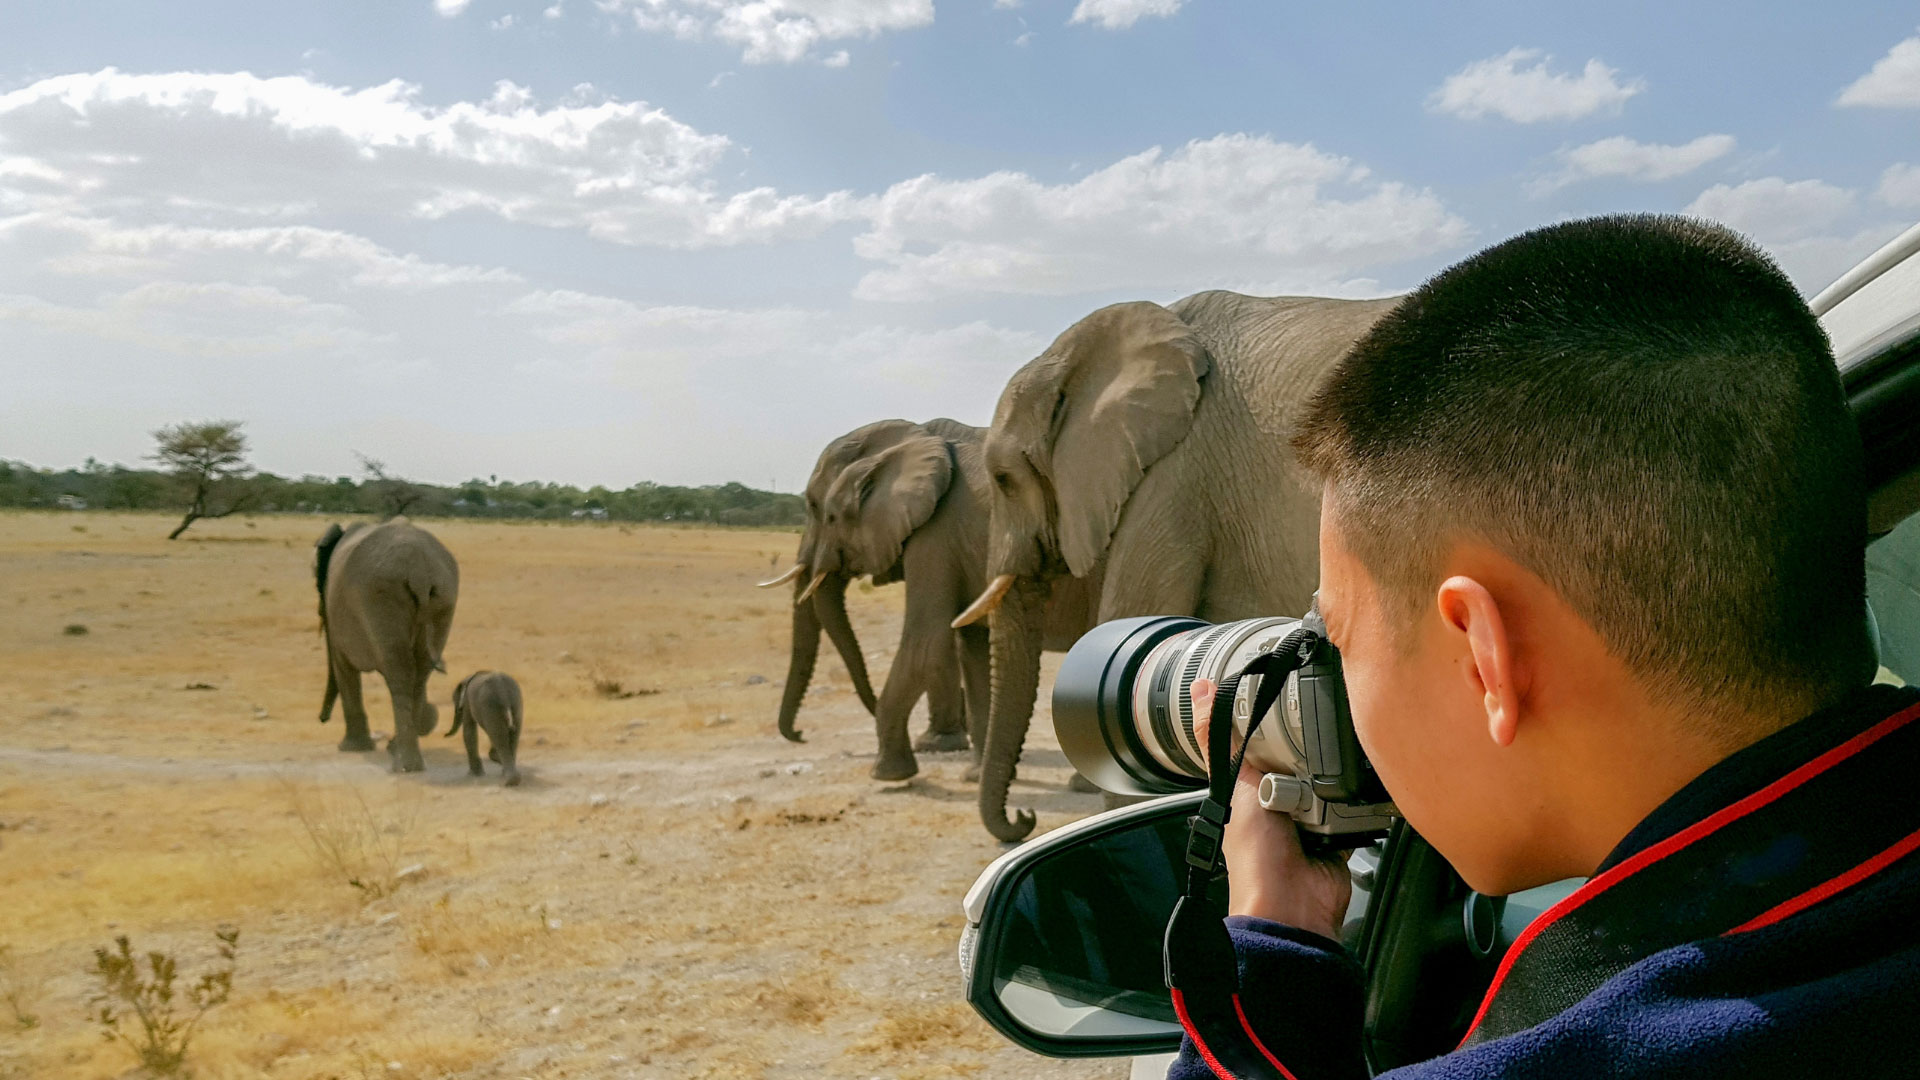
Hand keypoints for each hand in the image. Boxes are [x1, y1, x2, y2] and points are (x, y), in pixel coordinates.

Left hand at [1192, 677, 1352, 943]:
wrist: (1295, 905)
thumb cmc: (1256, 856)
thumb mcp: (1232, 784)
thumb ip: (1217, 741)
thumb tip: (1200, 690)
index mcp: (1246, 792)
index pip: (1259, 744)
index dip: (1270, 723)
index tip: (1285, 692)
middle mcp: (1277, 804)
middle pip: (1300, 759)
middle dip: (1309, 750)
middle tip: (1316, 740)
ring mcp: (1310, 820)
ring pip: (1328, 780)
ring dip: (1332, 777)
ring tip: (1332, 773)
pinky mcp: (1339, 834)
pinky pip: (1352, 807)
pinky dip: (1355, 802)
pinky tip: (1355, 790)